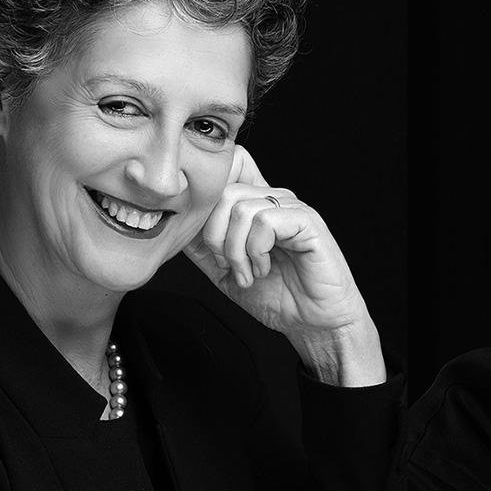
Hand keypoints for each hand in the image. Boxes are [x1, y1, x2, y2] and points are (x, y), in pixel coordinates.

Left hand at [184, 145, 385, 386]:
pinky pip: (265, 220)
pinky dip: (255, 250)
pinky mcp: (307, 222)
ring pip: (241, 207)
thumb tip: (176, 224)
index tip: (206, 240)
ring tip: (249, 273)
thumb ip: (203, 246)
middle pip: (225, 191)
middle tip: (226, 266)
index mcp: (257, 205)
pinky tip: (264, 268)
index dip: (209, 194)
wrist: (314, 323)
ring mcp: (292, 208)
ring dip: (235, 250)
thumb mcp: (226, 271)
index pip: (229, 167)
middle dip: (214, 235)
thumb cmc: (279, 297)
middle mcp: (275, 200)